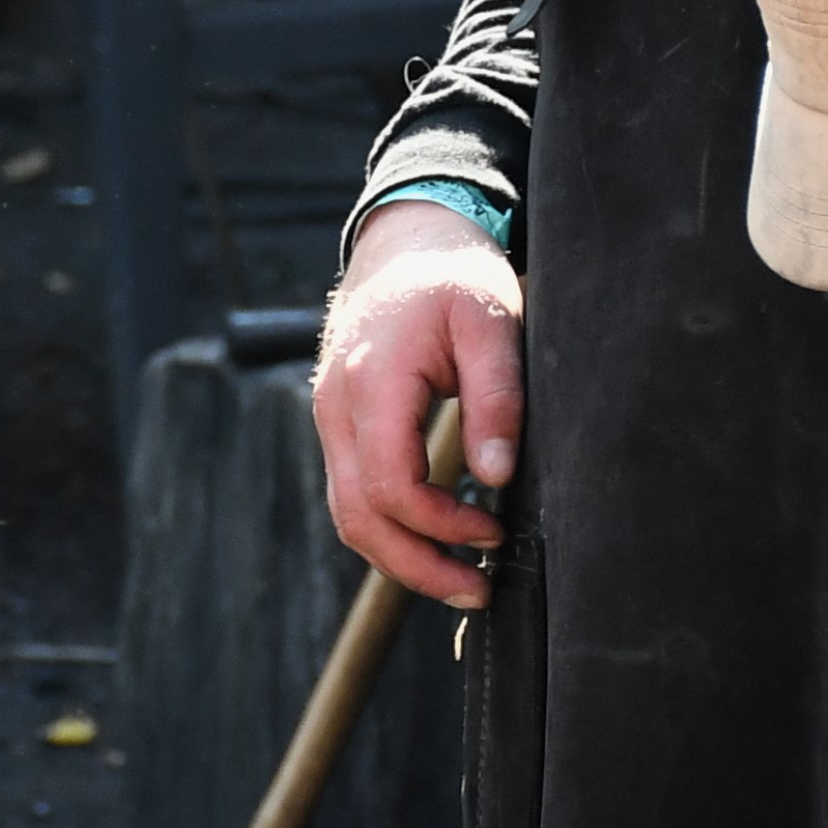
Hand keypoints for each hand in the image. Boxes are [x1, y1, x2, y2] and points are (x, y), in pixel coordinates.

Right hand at [316, 200, 523, 608]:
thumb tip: (496, 478)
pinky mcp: (339, 422)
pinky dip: (390, 525)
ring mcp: (330, 416)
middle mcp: (336, 406)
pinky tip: (436, 536)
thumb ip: (497, 399)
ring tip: (462, 577)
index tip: (495, 533)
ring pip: (348, 513)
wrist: (406, 238)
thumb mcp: (493, 324)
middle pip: (357, 517)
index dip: (442, 526)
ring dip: (401, 556)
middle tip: (478, 590)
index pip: (390, 486)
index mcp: (372, 381)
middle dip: (416, 567)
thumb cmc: (454, 275)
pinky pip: (352, 491)